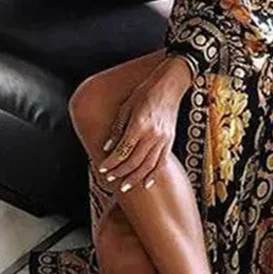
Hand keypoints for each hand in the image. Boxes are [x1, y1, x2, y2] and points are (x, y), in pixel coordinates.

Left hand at [98, 59, 186, 192]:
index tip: (102, 168)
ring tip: (125, 187)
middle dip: (121, 173)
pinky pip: (162, 162)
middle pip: (134, 161)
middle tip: (111, 180)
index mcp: (139, 125)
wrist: (169, 86)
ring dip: (136, 178)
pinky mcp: (169, 141)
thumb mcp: (126, 107)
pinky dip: (154, 174)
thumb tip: (107, 147)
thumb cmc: (146, 93)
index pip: (123, 150)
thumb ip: (117, 128)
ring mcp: (163, 139)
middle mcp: (152, 135)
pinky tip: (147, 183)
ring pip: (148, 165)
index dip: (111, 162)